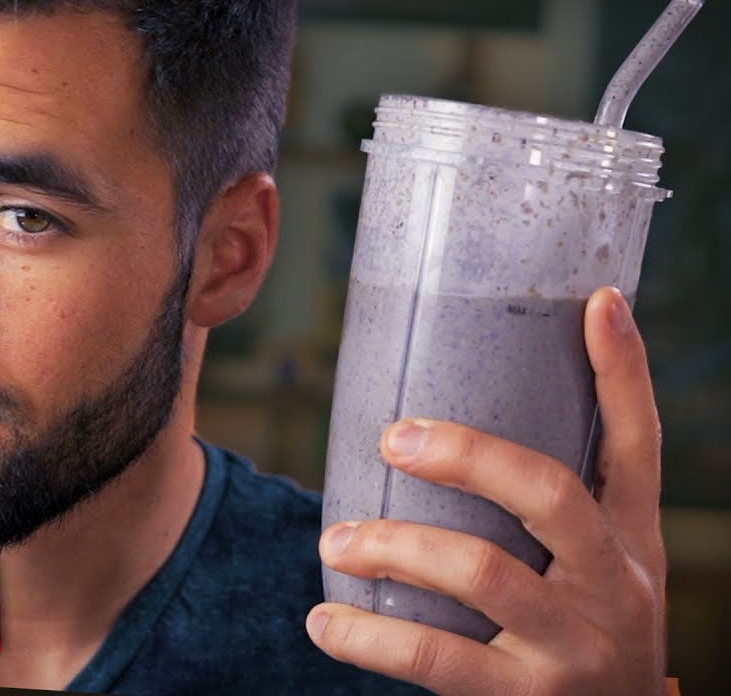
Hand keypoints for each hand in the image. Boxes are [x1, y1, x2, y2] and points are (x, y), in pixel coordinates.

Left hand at [306, 286, 666, 695]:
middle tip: (391, 438)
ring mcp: (575, 645)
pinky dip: (368, 638)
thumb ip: (552, 514)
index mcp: (632, 541)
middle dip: (465, 454)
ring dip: (393, 545)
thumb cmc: (585, 637)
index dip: (623, 372)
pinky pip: (436, 658)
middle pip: (548, 491)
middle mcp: (615, 585)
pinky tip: (325, 622)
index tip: (598, 303)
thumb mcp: (598, 573)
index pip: (636, 445)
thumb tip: (451, 435)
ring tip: (335, 539)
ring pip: (480, 570)